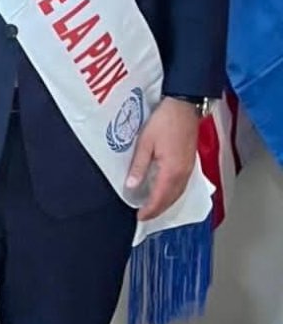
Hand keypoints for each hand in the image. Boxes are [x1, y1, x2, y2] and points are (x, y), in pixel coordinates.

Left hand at [126, 97, 199, 220]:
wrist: (185, 106)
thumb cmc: (164, 121)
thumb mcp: (145, 142)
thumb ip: (139, 166)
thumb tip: (131, 186)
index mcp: (172, 170)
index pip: (159, 198)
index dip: (150, 210)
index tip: (140, 217)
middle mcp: (183, 173)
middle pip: (171, 199)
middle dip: (158, 210)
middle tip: (145, 216)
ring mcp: (189, 169)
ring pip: (178, 194)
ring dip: (166, 204)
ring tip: (154, 208)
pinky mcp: (191, 163)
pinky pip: (182, 186)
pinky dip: (173, 194)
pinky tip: (166, 193)